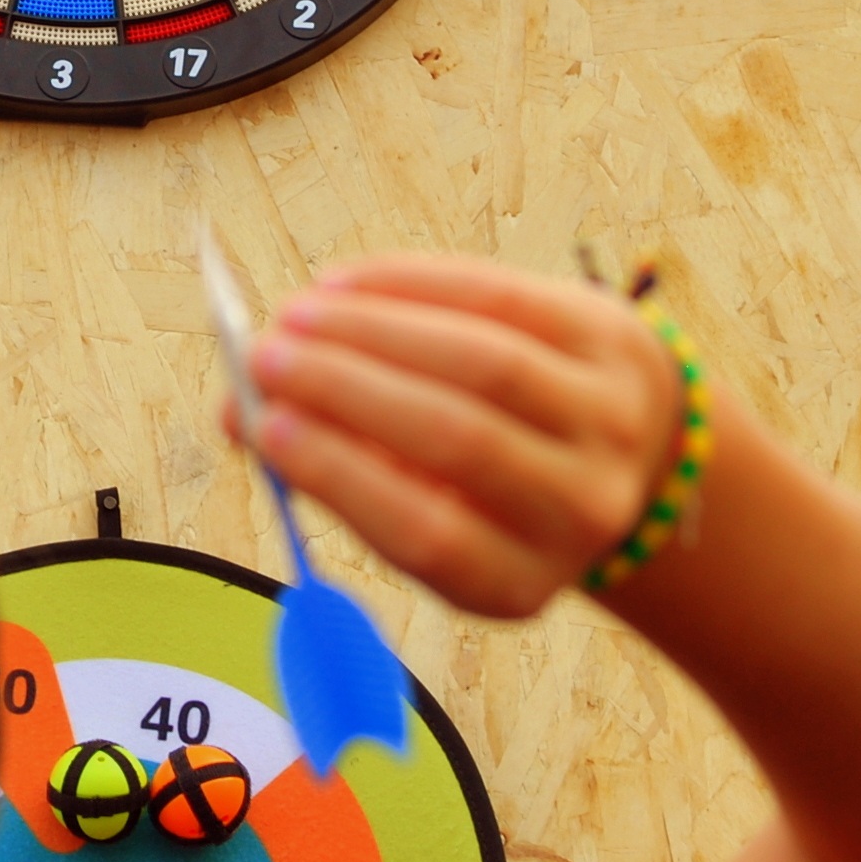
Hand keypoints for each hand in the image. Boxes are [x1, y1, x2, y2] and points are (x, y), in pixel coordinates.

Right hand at [231, 256, 680, 616]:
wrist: (617, 450)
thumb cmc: (484, 491)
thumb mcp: (428, 514)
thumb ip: (341, 474)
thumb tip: (242, 411)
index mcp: (519, 577)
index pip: (429, 535)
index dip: (342, 478)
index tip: (266, 429)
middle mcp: (580, 505)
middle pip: (459, 438)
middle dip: (345, 389)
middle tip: (263, 359)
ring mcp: (606, 417)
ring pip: (482, 360)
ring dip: (372, 329)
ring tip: (294, 316)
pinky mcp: (609, 338)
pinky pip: (499, 297)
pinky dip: (411, 283)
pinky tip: (345, 284)